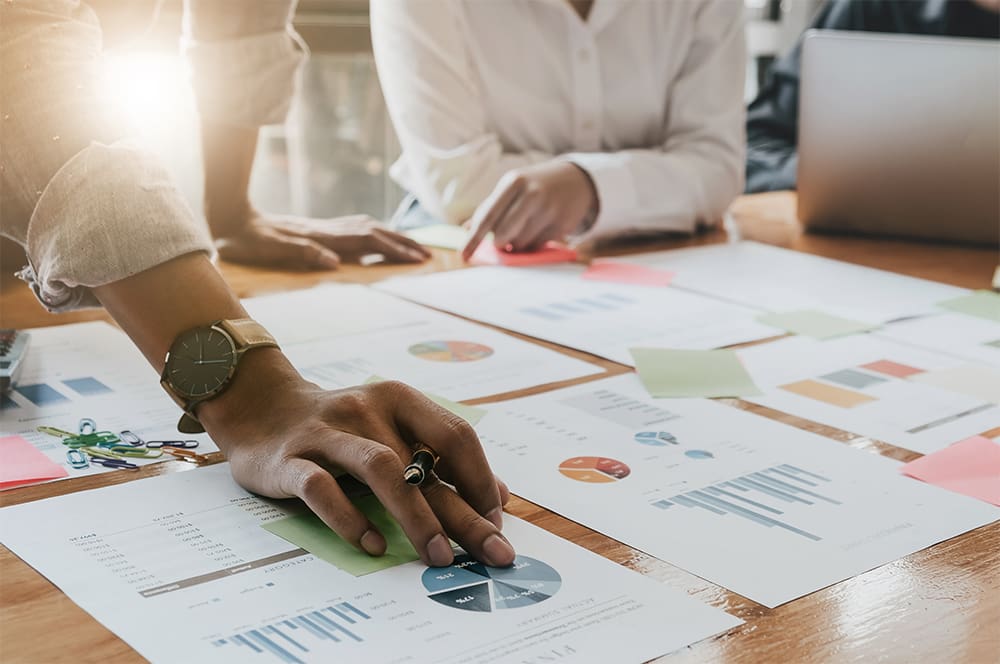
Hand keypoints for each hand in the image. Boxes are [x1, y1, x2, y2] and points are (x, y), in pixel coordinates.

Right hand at [198, 349, 514, 567]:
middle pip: (424, 463)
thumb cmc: (342, 428)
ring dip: (416, 516)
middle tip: (493, 552)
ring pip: (380, 470)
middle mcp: (366, 409)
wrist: (262, 407)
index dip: (481, 479)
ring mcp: (327, 432)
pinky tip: (374, 545)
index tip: (495, 521)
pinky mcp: (290, 459)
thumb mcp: (393, 428)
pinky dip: (350, 518)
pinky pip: (322, 488)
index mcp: (398, 400)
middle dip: (464, 513)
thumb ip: (441, 457)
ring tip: (439, 556)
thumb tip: (499, 496)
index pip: (454, 436)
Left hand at [215, 212, 430, 269]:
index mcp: (323, 237)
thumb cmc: (248, 239)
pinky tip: (379, 237)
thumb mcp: (270, 250)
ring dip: (393, 237)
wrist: (230, 214)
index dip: (395, 251)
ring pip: (369, 228)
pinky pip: (358, 229)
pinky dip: (377, 233)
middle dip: (404, 244)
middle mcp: (328, 229)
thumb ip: (303, 254)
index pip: (368, 243)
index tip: (418, 260)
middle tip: (429, 257)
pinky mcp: (319, 228)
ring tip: (413, 248)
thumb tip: (335, 263)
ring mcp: (325, 226)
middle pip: (376, 232)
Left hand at [462, 160, 598, 259]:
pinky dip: (534, 243)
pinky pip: (538, 246)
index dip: (473, 239)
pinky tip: (539, 229)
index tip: (463, 256)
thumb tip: (465, 229)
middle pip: (503, 234)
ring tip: (524, 229)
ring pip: (520, 243)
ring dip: (517, 244)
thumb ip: (489, 208)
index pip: (487, 216)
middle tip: (503, 240)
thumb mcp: (511, 188)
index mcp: (513, 182)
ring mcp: (549, 209)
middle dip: (500, 242)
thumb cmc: (534, 186)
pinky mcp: (562, 224)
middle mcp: (532, 194)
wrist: (575, 180)